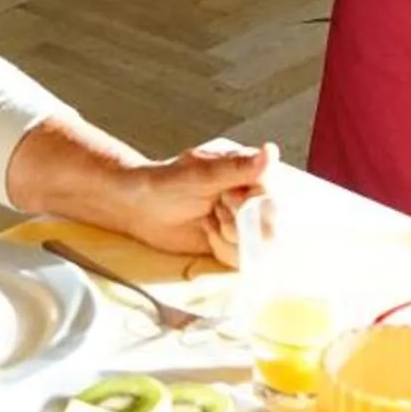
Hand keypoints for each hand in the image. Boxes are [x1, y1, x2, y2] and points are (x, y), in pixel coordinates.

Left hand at [110, 141, 277, 264]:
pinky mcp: (234, 243)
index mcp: (251, 173)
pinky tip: (208, 234)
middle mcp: (253, 197)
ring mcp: (245, 222)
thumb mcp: (201, 174)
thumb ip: (238, 167)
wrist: (138, 206)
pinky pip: (244, 259)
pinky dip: (224, 251)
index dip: (249, 206)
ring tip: (209, 222)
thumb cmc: (165, 183)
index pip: (271, 197)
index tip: (224, 199)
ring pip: (257, 247)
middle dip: (238, 226)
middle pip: (270, 226)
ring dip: (229, 240)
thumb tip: (270, 152)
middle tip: (214, 211)